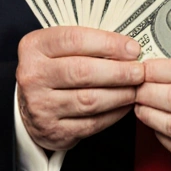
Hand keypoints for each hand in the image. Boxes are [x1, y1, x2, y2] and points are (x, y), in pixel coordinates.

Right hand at [17, 26, 144, 151]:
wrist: (30, 107)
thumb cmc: (53, 70)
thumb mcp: (58, 49)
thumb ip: (87, 43)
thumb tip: (128, 48)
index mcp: (34, 47)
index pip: (74, 39)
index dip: (108, 43)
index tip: (133, 49)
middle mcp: (33, 76)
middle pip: (82, 71)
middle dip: (119, 71)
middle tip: (140, 71)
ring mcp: (41, 106)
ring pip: (89, 100)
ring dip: (120, 94)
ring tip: (136, 88)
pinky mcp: (53, 130)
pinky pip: (91, 123)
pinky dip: (114, 114)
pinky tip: (125, 105)